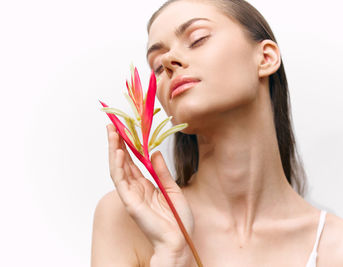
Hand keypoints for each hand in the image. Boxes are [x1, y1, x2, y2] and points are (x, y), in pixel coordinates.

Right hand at [106, 123, 194, 250]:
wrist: (179, 239)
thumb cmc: (177, 219)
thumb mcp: (172, 189)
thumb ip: (162, 172)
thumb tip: (155, 152)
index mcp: (145, 186)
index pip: (132, 162)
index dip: (127, 146)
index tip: (124, 130)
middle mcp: (135, 189)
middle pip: (122, 162)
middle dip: (116, 143)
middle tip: (112, 125)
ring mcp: (131, 195)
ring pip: (118, 168)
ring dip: (113, 150)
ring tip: (112, 132)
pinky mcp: (130, 202)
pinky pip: (121, 181)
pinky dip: (118, 166)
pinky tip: (118, 152)